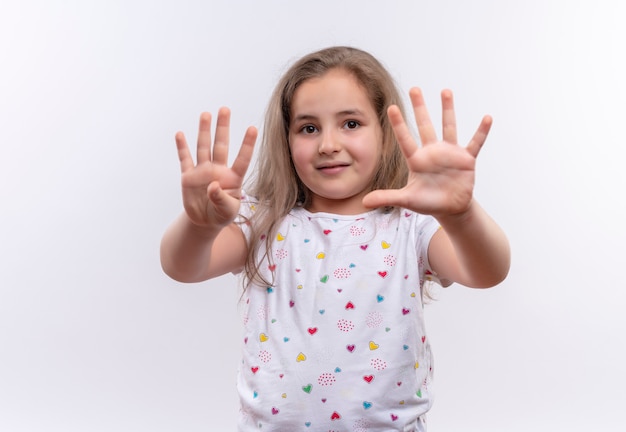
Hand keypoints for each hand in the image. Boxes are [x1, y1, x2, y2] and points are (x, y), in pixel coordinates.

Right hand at [175, 107, 256, 228]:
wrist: (205, 221)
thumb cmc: (221, 215)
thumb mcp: (227, 211)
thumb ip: (222, 199)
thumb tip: (213, 186)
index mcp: (232, 178)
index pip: (242, 159)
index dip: (247, 145)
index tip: (253, 128)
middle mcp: (218, 170)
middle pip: (220, 145)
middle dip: (222, 128)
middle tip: (225, 109)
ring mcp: (203, 171)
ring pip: (203, 147)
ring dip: (204, 131)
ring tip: (206, 114)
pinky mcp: (188, 176)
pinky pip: (185, 159)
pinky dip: (182, 147)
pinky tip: (180, 134)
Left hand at [363, 88, 491, 216]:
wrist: (450, 208)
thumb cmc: (427, 202)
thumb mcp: (406, 200)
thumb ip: (387, 197)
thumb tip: (363, 202)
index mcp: (416, 160)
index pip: (405, 139)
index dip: (399, 124)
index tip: (391, 107)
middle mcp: (432, 152)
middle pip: (424, 126)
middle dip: (420, 108)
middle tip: (414, 88)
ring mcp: (450, 153)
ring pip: (448, 127)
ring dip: (447, 110)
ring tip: (445, 91)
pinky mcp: (466, 159)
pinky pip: (475, 143)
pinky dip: (481, 132)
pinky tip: (487, 118)